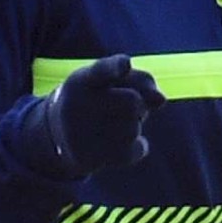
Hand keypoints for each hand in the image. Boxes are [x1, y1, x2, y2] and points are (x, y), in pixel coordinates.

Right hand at [23, 54, 165, 178]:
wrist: (60, 133)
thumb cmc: (97, 97)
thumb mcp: (112, 81)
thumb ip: (141, 80)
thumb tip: (161, 100)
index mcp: (83, 80)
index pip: (101, 71)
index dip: (115, 66)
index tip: (126, 64)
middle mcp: (78, 105)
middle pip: (132, 101)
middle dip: (138, 104)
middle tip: (124, 107)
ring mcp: (80, 135)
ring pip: (134, 128)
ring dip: (134, 125)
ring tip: (116, 124)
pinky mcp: (88, 158)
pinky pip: (135, 150)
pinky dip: (137, 146)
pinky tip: (120, 142)